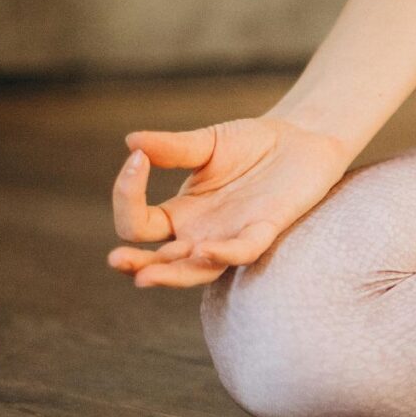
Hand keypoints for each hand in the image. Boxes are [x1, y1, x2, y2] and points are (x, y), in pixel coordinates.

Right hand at [108, 117, 349, 287]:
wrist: (300, 139)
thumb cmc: (252, 145)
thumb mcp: (206, 143)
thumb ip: (172, 147)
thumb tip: (130, 142)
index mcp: (180, 213)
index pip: (138, 223)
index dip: (127, 196)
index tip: (136, 159)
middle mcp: (200, 233)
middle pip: (161, 260)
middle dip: (136, 263)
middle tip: (116, 260)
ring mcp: (232, 236)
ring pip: (197, 269)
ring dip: (172, 274)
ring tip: (144, 276)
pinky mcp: (265, 230)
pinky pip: (244, 251)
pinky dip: (225, 253)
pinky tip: (204, 250)